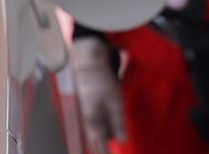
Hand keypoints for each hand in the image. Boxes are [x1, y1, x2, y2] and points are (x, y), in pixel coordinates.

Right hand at [70, 37, 125, 152]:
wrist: (88, 63)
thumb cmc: (102, 82)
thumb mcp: (114, 102)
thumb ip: (117, 122)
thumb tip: (121, 140)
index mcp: (92, 121)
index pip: (99, 145)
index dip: (105, 153)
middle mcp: (88, 120)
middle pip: (95, 141)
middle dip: (102, 150)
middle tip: (109, 152)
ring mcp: (88, 113)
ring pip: (95, 133)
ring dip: (102, 141)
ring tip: (109, 147)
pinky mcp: (90, 106)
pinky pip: (96, 124)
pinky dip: (103, 131)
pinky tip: (109, 131)